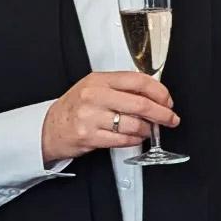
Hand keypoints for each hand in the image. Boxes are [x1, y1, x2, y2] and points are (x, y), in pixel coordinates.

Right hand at [42, 72, 178, 163]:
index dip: (160, 92)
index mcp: (99, 80)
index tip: (168, 101)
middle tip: (170, 118)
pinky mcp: (90, 136)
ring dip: (149, 129)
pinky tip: (136, 137)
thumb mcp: (95, 88)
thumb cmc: (76, 107)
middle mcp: (94, 96)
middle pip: (141, 104)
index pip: (138, 81)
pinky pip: (124, 139)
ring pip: (135, 124)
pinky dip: (136, 140)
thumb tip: (155, 95)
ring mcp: (91, 117)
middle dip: (162, 114)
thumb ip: (122, 88)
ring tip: (149, 129)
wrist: (49, 128)